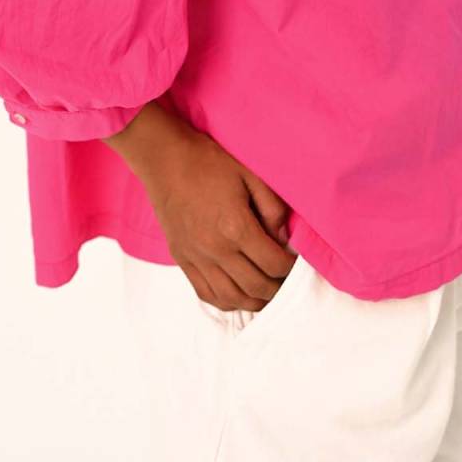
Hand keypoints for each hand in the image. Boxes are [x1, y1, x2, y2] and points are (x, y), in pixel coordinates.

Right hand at [104, 101, 294, 311]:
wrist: (165, 159)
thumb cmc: (208, 162)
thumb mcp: (250, 175)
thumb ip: (272, 207)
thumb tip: (282, 237)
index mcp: (236, 226)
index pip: (274, 264)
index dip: (290, 268)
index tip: (296, 264)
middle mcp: (216, 248)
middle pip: (256, 286)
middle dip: (278, 288)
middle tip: (287, 282)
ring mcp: (196, 257)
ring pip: (232, 297)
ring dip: (254, 301)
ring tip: (267, 294)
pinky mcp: (182, 258)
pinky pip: (205, 293)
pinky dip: (226, 301)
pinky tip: (238, 295)